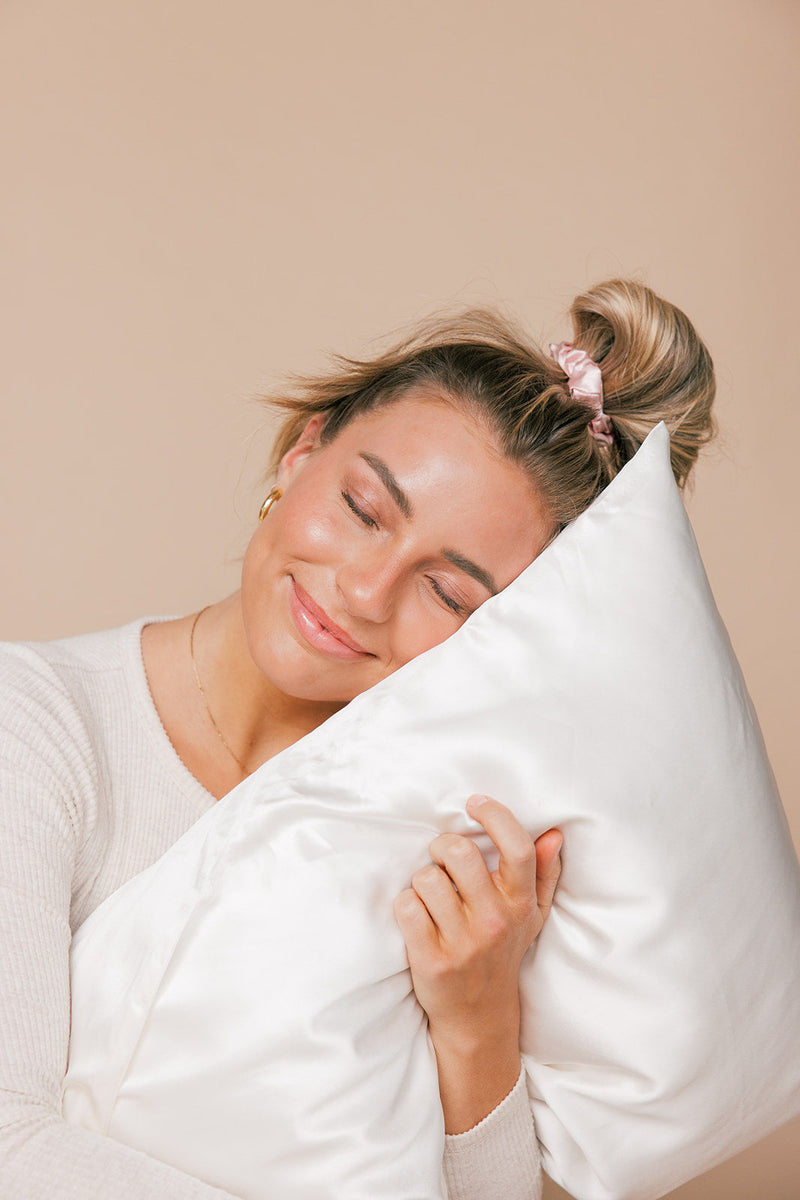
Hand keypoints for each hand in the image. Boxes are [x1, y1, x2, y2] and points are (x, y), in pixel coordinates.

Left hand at [393, 795, 561, 1131]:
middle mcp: (495, 921)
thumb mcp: (532, 916)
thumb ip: (545, 873)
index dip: (495, 816)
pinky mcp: (431, 960)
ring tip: (433, 898)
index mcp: (520, 903)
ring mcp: (463, 942)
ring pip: (426, 878)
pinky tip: (418, 918)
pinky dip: (405, 906)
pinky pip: (406, 906)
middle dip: (442, 848)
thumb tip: (552, 833)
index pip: (517, 848)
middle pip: (458, 852)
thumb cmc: (503, 953)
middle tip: (442, 860)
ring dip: (423, 882)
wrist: (479, 1017)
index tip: (475, 803)